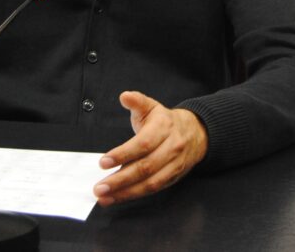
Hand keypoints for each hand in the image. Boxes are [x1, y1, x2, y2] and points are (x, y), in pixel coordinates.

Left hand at [93, 90, 207, 205]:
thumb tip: (124, 96)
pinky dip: (134, 195)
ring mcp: (174, 165)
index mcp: (164, 127)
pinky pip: (153, 189)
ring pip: (150, 183)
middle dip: (120, 179)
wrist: (195, 133)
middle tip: (100, 187)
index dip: (123, 154)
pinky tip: (117, 197)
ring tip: (105, 196)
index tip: (104, 162)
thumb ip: (137, 101)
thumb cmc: (165, 121)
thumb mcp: (151, 107)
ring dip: (126, 192)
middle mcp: (171, 148)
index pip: (143, 144)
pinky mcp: (172, 178)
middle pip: (145, 167)